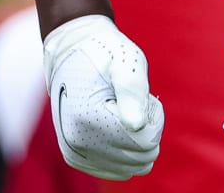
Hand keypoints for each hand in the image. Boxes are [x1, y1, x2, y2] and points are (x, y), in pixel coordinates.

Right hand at [42, 14, 163, 178]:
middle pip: (141, 157)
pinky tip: (116, 126)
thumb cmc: (104, 53)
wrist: (70, 52)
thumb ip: (132, 90)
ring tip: (124, 112)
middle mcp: (77, 142)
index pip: (144, 141)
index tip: (143, 96)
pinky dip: (125, 151)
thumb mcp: (125, 61)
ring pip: (133, 167)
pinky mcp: (77, 158)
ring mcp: (76, 153)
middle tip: (134, 102)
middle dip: (147, 129)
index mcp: (88, 117)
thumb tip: (136, 125)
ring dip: (137, 141)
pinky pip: (119, 171)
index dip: (153, 117)